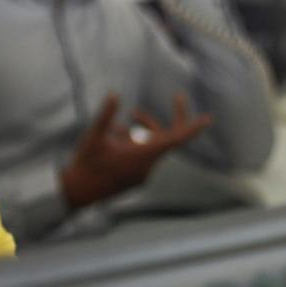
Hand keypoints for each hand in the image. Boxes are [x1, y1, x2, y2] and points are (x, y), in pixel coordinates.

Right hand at [59, 92, 213, 209]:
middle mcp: (147, 166)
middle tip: (180, 96)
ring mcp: (142, 173)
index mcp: (143, 155)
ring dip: (143, 129)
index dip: (192, 128)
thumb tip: (114, 94)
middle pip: (168, 137)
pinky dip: (134, 141)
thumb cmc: (86, 163)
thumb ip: (106, 115)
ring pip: (153, 144)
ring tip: (118, 125)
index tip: (208, 119)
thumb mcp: (94, 136)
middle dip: (172, 117)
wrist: (77, 192)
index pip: (176, 140)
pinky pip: (143, 154)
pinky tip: (115, 135)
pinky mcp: (135, 177)